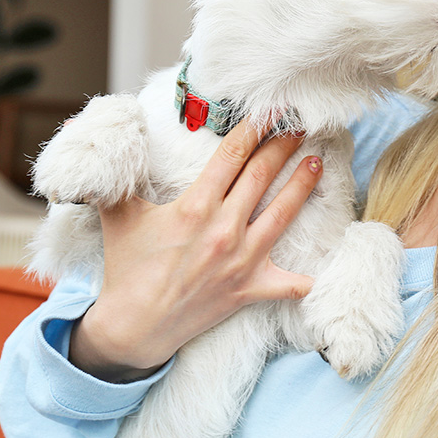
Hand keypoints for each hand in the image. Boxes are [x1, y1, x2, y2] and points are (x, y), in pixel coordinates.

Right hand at [68, 120, 321, 382]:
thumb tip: (115, 142)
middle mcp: (223, 230)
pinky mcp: (249, 289)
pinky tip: (322, 267)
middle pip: (261, 177)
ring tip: (317, 163)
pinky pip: (288, 285)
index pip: (231, 156)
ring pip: (282, 215)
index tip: (270, 110)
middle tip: (302, 126)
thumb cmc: (127, 267)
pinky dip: (306, 279)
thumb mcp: (119, 215)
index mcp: (194, 207)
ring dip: (302, 187)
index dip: (253, 129)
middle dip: (283, 147)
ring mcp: (240, 261)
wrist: (133, 327)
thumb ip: (119, 178)